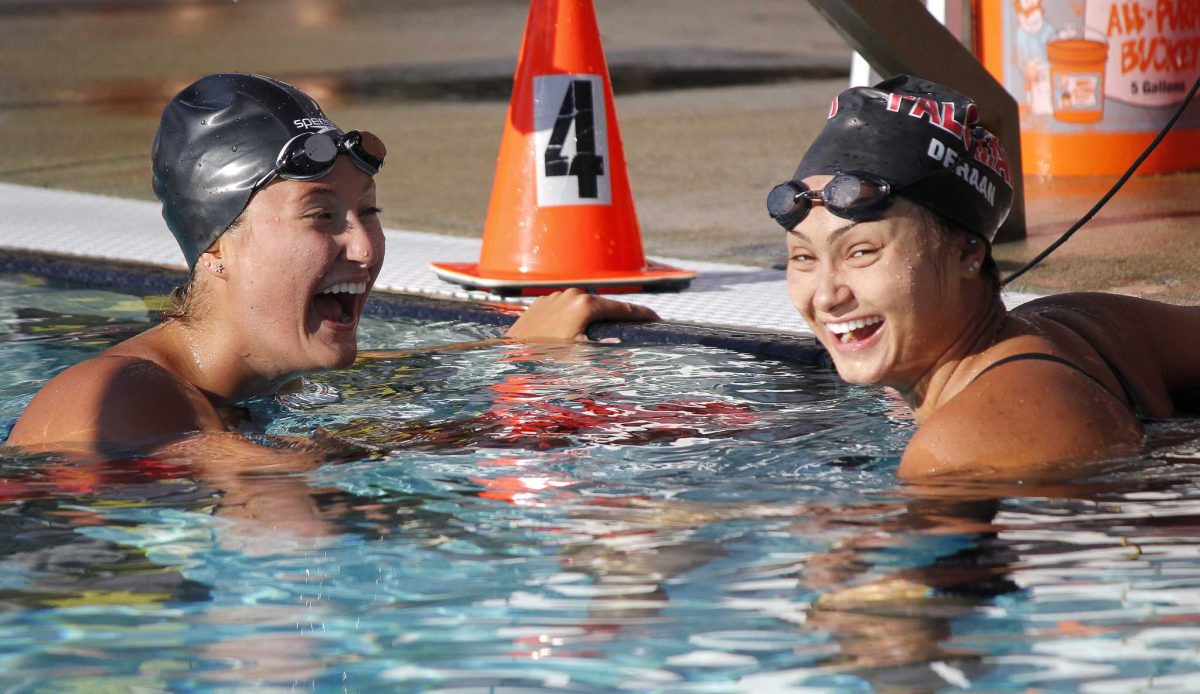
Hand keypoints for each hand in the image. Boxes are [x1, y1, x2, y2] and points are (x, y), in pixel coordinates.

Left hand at [504, 288, 659, 342]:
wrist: (509, 354)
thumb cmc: (546, 358)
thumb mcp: (583, 356)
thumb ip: (608, 351)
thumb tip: (626, 349)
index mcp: (585, 304)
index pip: (622, 307)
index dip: (642, 314)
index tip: (657, 319)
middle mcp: (571, 294)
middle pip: (604, 304)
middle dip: (620, 314)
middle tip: (637, 323)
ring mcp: (554, 296)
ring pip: (583, 304)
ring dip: (596, 315)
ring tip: (608, 327)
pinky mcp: (540, 302)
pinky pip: (565, 308)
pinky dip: (576, 316)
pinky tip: (578, 328)